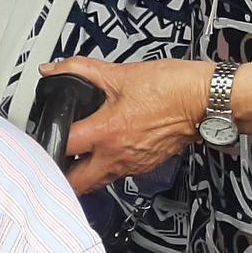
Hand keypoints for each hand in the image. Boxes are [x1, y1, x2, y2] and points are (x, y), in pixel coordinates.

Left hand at [44, 56, 210, 194]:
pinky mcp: (146, 166)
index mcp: (107, 133)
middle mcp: (117, 156)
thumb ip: (81, 70)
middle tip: (53, 157)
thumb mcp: (121, 73)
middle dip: (60, 173)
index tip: (42, 133)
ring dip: (82, 173)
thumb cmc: (174, 88)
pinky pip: (118, 174)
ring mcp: (133, 165)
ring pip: (97, 182)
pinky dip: (105, 167)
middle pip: (76, 183)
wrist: (208, 101)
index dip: (47, 140)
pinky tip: (104, 150)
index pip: (62, 147)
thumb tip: (55, 69)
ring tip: (75, 156)